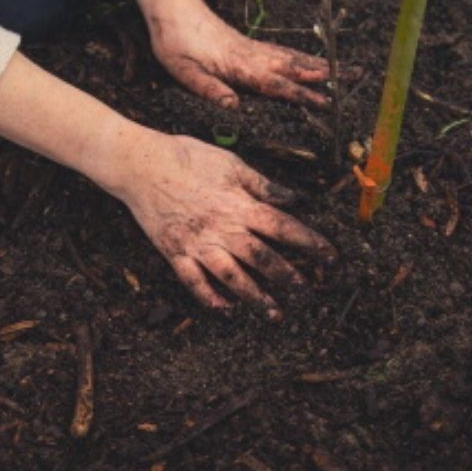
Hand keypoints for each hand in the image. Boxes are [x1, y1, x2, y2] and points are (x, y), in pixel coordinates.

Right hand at [111, 133, 334, 315]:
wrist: (142, 165)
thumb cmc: (189, 158)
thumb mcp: (233, 164)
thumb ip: (263, 185)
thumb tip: (293, 198)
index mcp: (240, 205)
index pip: (283, 228)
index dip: (309, 243)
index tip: (329, 256)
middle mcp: (222, 229)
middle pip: (261, 258)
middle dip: (287, 276)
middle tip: (307, 291)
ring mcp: (197, 244)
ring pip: (231, 277)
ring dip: (255, 296)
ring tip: (274, 312)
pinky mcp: (174, 253)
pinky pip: (193, 281)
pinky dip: (209, 297)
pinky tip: (225, 308)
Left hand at [133, 0, 329, 109]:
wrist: (173, 10)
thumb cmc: (174, 43)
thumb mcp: (183, 71)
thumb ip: (209, 88)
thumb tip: (234, 107)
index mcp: (239, 66)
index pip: (276, 84)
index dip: (302, 94)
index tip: (326, 102)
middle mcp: (253, 55)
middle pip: (296, 67)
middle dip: (327, 74)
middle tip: (356, 75)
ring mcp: (254, 48)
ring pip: (293, 57)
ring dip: (320, 65)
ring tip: (344, 70)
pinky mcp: (249, 44)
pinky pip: (283, 51)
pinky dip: (302, 56)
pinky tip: (310, 61)